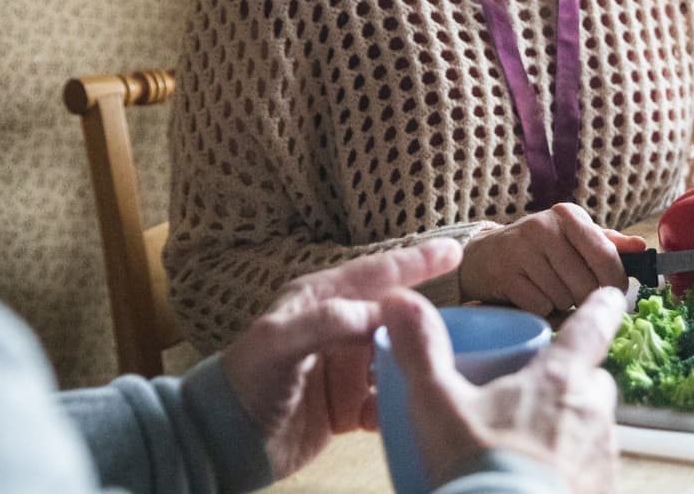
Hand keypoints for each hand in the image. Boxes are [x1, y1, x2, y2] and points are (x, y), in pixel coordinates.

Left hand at [220, 238, 461, 478]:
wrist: (224, 441)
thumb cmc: (246, 379)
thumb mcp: (277, 341)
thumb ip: (325, 321)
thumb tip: (379, 314)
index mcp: (321, 299)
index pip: (376, 273)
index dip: (415, 261)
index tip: (454, 251)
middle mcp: (339, 328)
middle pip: (393, 315)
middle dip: (424, 316)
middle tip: (469, 319)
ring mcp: (346, 368)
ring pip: (396, 357)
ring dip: (418, 360)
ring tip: (450, 365)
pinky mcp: (349, 406)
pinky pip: (387, 400)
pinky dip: (403, 402)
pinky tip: (418, 407)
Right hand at [381, 285, 625, 492]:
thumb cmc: (478, 468)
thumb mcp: (437, 403)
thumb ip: (420, 350)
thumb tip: (399, 300)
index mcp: (559, 379)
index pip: (593, 327)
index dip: (602, 307)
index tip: (610, 294)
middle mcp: (592, 413)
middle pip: (595, 380)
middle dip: (575, 380)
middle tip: (537, 392)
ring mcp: (602, 460)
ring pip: (596, 428)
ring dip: (574, 429)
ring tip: (532, 445)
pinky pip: (595, 472)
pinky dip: (575, 470)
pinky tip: (544, 481)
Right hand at [459, 204, 629, 315]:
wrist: (485, 256)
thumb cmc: (539, 249)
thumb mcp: (573, 238)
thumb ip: (608, 244)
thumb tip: (641, 248)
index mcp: (568, 216)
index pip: (606, 256)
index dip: (615, 283)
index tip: (612, 294)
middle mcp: (544, 226)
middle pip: (587, 284)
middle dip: (585, 299)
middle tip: (575, 294)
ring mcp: (522, 249)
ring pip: (564, 298)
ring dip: (562, 305)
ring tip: (549, 290)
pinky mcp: (505, 273)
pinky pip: (541, 307)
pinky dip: (542, 311)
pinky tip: (532, 297)